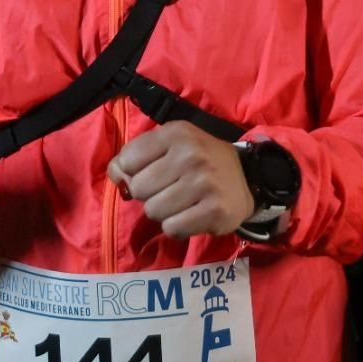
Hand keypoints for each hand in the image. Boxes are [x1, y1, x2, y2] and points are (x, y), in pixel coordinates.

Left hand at [108, 121, 255, 239]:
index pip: (128, 160)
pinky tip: (191, 215)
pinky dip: (177, 227)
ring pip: (153, 211)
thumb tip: (115, 176)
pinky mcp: (215, 211)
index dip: (132, 172)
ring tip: (182, 202)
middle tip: (170, 189)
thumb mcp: (168, 145)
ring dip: (163, 212)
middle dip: (149, 194)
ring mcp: (204, 183)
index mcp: (175, 133)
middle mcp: (191, 155)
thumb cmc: (198, 160)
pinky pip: (172, 228)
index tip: (150, 172)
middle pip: (138, 189)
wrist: (247, 177)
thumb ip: (134, 155)